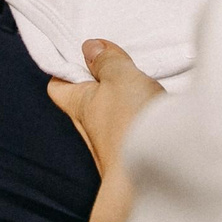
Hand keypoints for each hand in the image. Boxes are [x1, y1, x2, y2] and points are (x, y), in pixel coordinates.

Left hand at [48, 38, 166, 221]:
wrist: (157, 174)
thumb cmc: (129, 124)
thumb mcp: (120, 78)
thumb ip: (107, 61)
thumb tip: (90, 47)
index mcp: (80, 104)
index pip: (58, 86)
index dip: (64, 70)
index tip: (80, 54)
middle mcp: (92, 126)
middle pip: (89, 99)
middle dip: (102, 81)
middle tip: (121, 60)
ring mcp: (115, 142)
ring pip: (115, 114)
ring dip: (128, 99)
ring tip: (146, 80)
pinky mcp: (138, 153)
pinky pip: (137, 127)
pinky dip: (145, 115)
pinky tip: (162, 106)